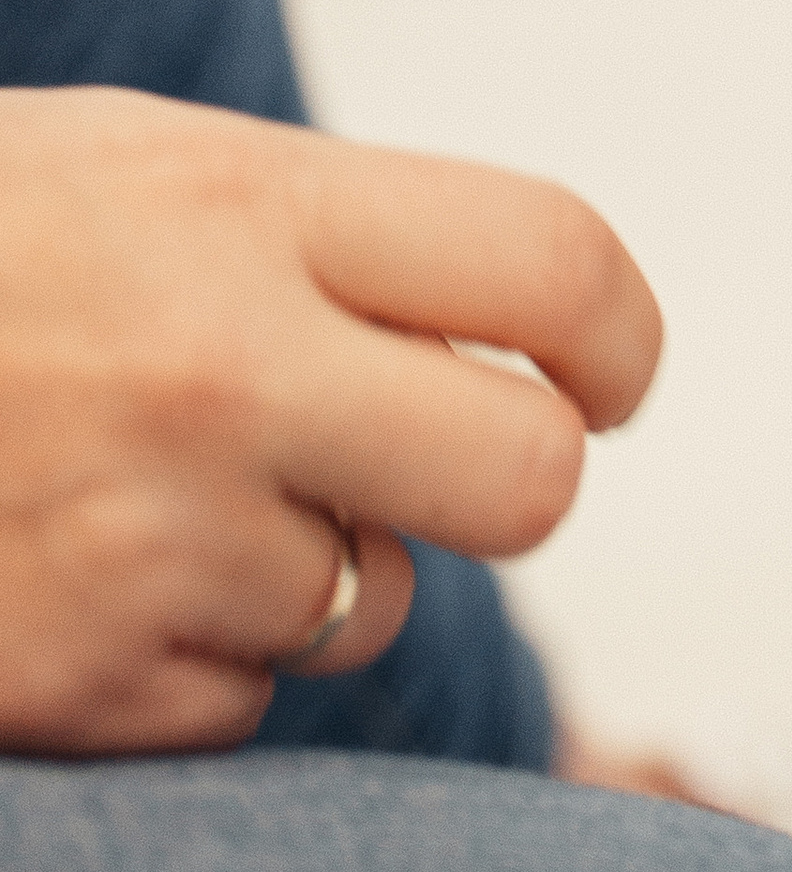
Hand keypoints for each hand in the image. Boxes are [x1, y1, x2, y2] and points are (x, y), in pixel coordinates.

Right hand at [0, 89, 659, 755]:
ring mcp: (156, 547)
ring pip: (377, 607)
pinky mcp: (93, 691)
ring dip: (316, 566)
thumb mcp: (133, 167)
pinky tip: (95, 575)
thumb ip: (317, 234)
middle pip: (526, 476)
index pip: (549, 265)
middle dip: (513, 475)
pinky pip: (246, 704)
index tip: (615, 370)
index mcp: (243, 208)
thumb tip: (504, 315)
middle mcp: (223, 375)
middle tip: (454, 453)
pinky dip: (198, 661)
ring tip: (171, 490)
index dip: (618, 334)